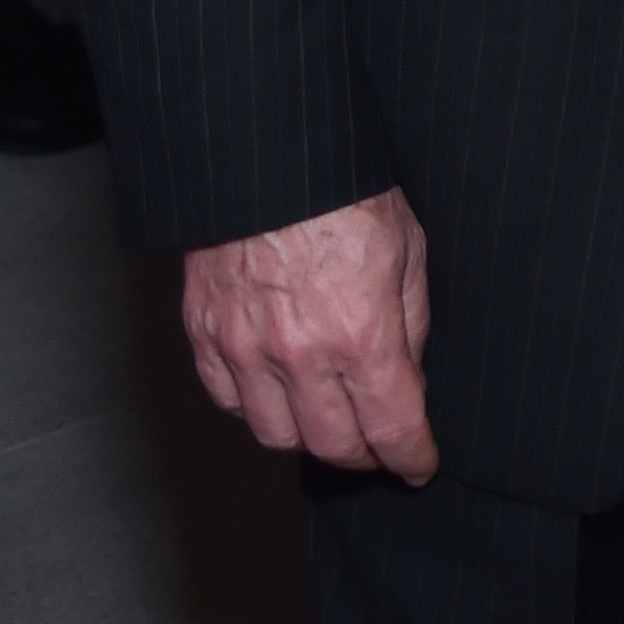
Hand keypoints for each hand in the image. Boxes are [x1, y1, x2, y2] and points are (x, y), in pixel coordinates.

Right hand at [181, 187, 438, 480]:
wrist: (269, 156)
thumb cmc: (346, 191)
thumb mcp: (408, 248)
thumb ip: (410, 322)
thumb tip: (408, 377)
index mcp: (362, 332)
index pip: (392, 426)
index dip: (411, 457)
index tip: (418, 466)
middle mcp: (300, 354)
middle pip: (333, 445)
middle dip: (364, 457)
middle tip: (378, 451)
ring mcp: (245, 348)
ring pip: (276, 436)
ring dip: (308, 440)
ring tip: (329, 423)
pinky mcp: (205, 335)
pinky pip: (228, 401)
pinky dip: (255, 410)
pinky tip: (278, 396)